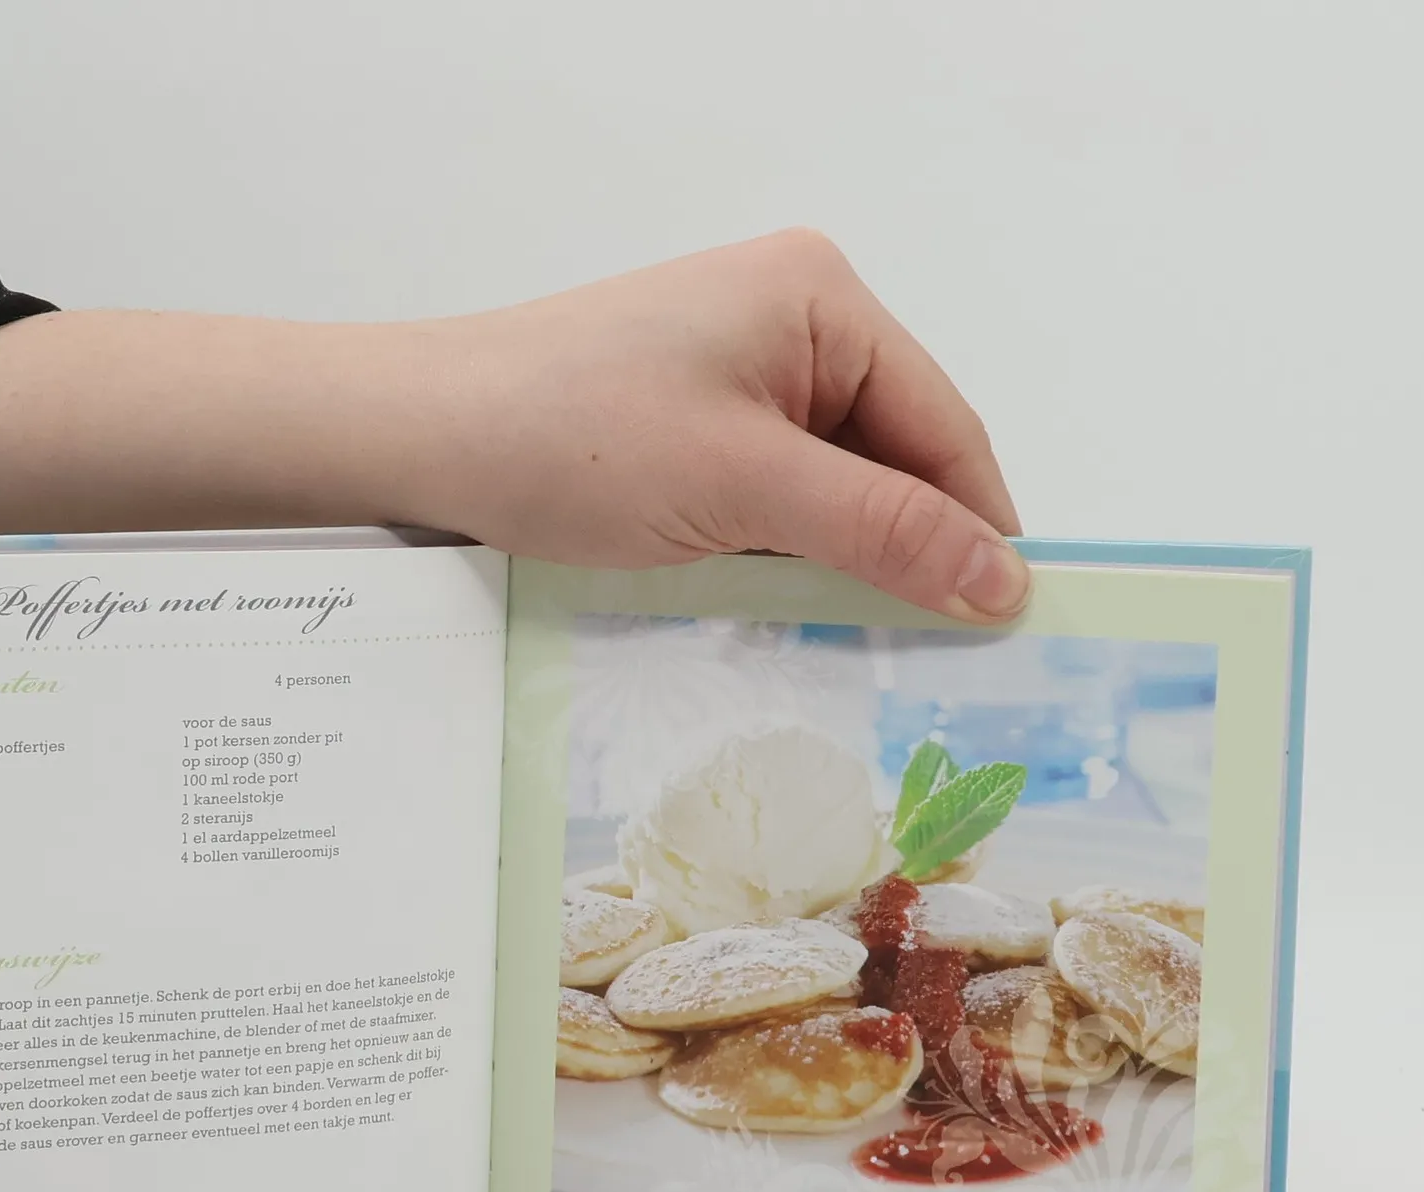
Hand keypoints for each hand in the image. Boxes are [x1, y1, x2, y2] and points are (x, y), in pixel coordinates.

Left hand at [425, 229, 1028, 620]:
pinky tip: (776, 610)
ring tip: (849, 643)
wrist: (417, 440)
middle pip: (894, 458)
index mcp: (821, 300)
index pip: (944, 426)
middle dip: (905, 550)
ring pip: (832, 488)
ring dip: (839, 562)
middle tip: (928, 659)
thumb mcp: (743, 489)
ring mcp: (735, 374)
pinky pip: (773, 498)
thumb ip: (881, 530)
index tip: (1006, 627)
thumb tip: (1001, 579)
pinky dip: (782, 555)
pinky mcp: (691, 424)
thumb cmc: (568, 440)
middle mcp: (790, 322)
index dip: (978, 528)